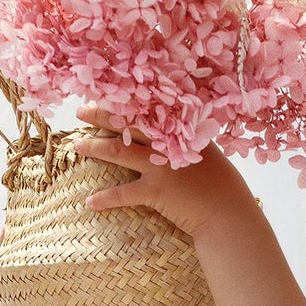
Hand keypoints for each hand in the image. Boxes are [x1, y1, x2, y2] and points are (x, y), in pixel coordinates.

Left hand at [70, 106, 258, 238]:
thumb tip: (171, 133)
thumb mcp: (207, 154)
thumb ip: (188, 141)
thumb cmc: (222, 187)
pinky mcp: (156, 191)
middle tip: (81, 110)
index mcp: (182, 130)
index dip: (126, 99)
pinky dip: (105, 198)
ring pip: (118, 150)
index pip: (150, 107)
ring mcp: (161, 166)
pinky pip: (123, 193)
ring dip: (94, 147)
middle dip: (102, 114)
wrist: (228, 214)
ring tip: (77, 146)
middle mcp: (168, 143)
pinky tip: (89, 202)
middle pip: (128, 122)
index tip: (109, 90)